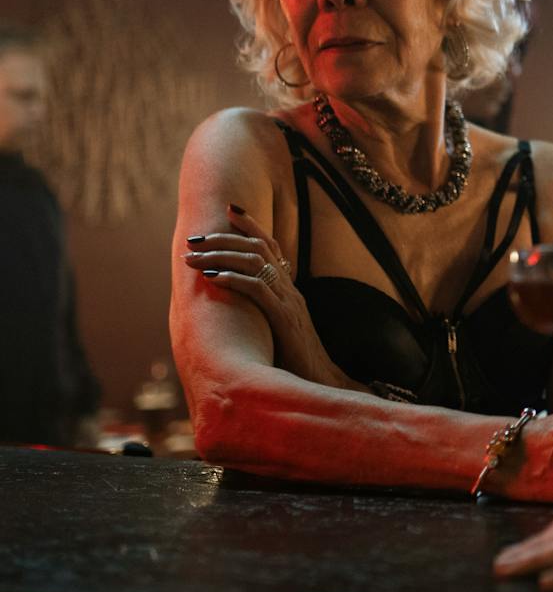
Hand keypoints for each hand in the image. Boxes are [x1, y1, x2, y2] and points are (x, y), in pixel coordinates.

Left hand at [181, 205, 365, 391]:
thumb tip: (243, 300)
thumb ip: (267, 310)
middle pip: (259, 247)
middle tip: (194, 238)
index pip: (272, 246)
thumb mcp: (280, 328)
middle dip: (224, 238)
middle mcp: (290, 289)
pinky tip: (214, 278)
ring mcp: (288, 302)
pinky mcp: (284, 318)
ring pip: (255, 263)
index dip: (252, 225)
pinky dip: (234, 279)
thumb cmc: (295, 360)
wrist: (320, 382)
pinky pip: (258, 289)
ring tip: (192, 259)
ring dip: (220, 256)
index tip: (230, 209)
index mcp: (289, 289)